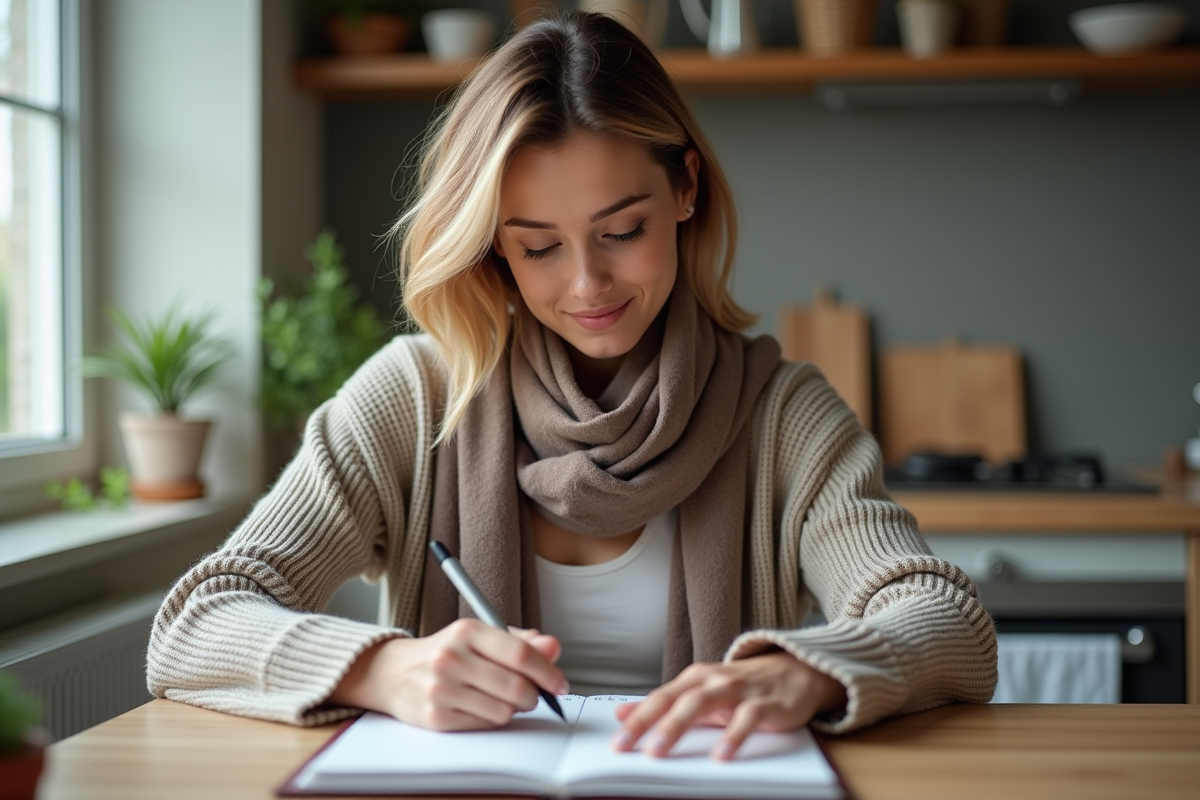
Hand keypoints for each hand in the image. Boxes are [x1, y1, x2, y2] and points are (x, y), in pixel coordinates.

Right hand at [329, 618, 567, 730]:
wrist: (393, 672)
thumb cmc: (447, 652)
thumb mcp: (481, 636)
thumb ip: (521, 642)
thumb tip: (554, 647)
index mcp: (467, 630)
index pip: (520, 653)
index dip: (547, 671)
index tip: (560, 683)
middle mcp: (451, 657)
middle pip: (516, 686)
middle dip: (534, 696)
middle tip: (534, 696)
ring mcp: (441, 688)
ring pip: (504, 710)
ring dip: (514, 709)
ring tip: (504, 699)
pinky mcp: (435, 717)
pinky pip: (484, 724)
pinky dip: (492, 719)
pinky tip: (482, 707)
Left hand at [611, 652, 846, 759]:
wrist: (796, 672)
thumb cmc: (743, 686)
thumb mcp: (701, 693)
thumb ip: (664, 704)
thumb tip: (622, 714)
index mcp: (694, 679)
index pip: (658, 698)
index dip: (635, 719)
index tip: (615, 742)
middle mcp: (712, 680)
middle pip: (674, 699)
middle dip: (648, 723)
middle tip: (627, 746)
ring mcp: (739, 689)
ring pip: (703, 704)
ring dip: (678, 726)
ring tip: (660, 750)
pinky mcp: (766, 702)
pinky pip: (747, 718)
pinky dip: (733, 736)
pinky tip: (721, 755)